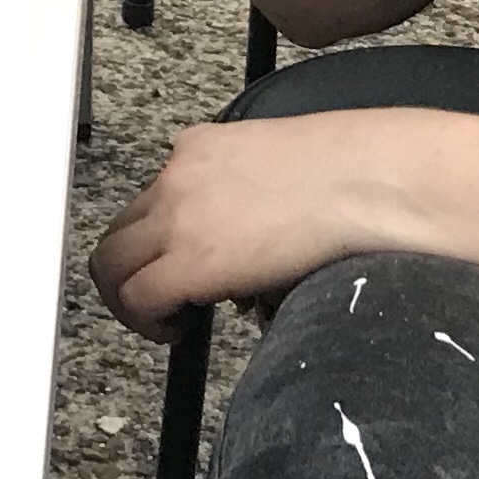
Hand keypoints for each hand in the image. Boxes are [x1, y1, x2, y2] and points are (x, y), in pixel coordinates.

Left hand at [90, 110, 417, 340]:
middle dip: (131, 271)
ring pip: (112, 265)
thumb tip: (242, 257)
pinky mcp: (189, 261)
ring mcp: (177, 217)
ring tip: (164, 320)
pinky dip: (147, 320)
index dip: (159, 241)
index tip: (176, 264)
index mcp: (199, 148)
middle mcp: (177, 178)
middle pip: (118, 232)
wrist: (365, 180)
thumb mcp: (277, 168)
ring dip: (129, 298)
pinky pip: (138, 297)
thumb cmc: (347, 173)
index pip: (152, 199)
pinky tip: (178, 330)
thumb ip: (244, 200)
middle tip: (158, 300)